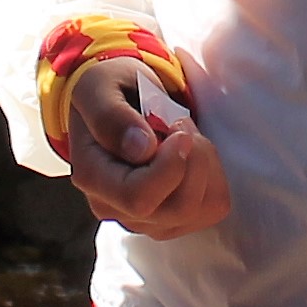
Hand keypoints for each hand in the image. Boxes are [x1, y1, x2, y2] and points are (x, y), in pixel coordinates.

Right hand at [60, 57, 229, 235]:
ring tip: (183, 136)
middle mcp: (115, 208)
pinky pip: (214, 207)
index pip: (138, 197)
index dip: (171, 166)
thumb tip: (141, 149)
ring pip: (201, 210)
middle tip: (180, 124)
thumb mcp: (98, 86)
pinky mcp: (173, 219)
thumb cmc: (107, 90)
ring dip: (205, 164)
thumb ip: (111, 116)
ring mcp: (145, 220)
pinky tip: (191, 155)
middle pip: (178, 208)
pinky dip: (214, 175)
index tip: (178, 129)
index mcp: (92, 177)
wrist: (118, 101)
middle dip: (195, 160)